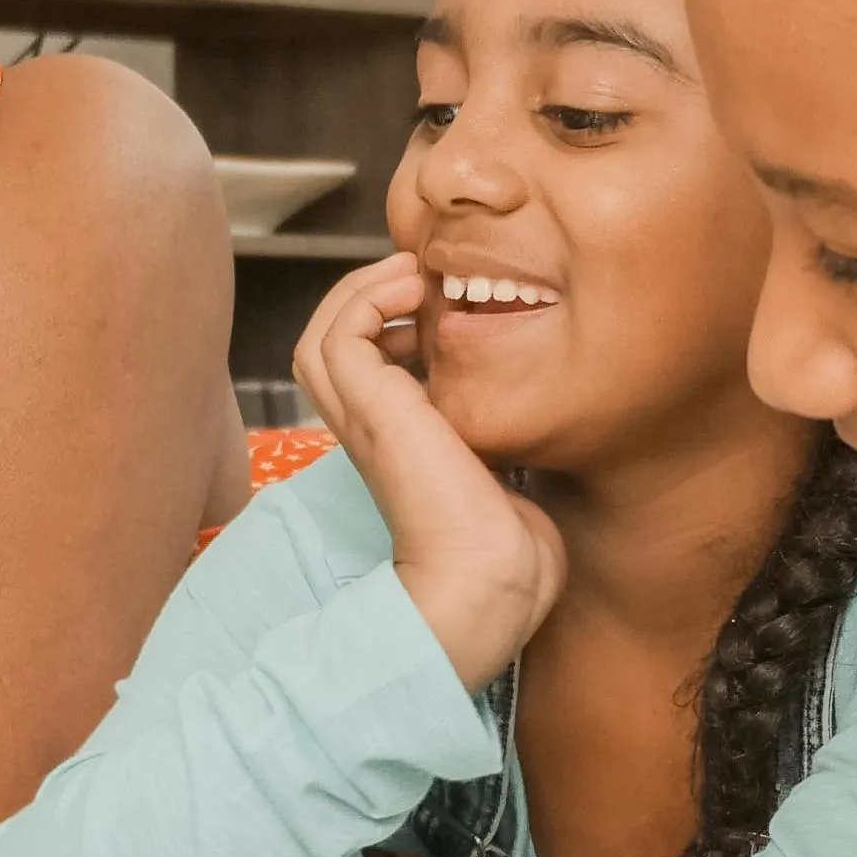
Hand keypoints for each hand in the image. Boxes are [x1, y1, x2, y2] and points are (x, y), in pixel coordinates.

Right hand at [291, 251, 562, 687]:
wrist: (492, 583)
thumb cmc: (511, 554)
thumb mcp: (508, 479)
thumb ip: (502, 444)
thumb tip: (533, 415)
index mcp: (396, 451)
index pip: (365, 377)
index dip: (390, 331)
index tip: (440, 310)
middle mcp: (369, 434)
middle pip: (330, 350)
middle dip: (368, 301)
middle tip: (419, 278)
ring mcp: (364, 422)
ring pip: (322, 335)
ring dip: (363, 291)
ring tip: (412, 274)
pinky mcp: (371, 411)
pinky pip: (340, 333)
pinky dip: (368, 299)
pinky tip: (414, 292)